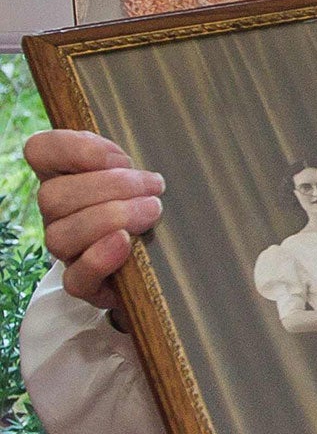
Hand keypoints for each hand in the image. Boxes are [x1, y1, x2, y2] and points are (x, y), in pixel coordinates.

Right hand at [28, 130, 164, 314]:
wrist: (159, 261)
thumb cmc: (146, 207)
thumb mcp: (138, 177)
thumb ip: (123, 164)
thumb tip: (122, 165)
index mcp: (64, 178)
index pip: (39, 151)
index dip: (74, 149)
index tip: (121, 159)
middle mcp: (56, 214)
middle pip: (53, 196)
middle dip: (111, 187)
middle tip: (154, 188)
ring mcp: (66, 251)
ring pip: (60, 235)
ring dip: (111, 218)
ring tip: (151, 211)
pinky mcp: (84, 284)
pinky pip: (76, 278)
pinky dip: (100, 259)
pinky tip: (125, 243)